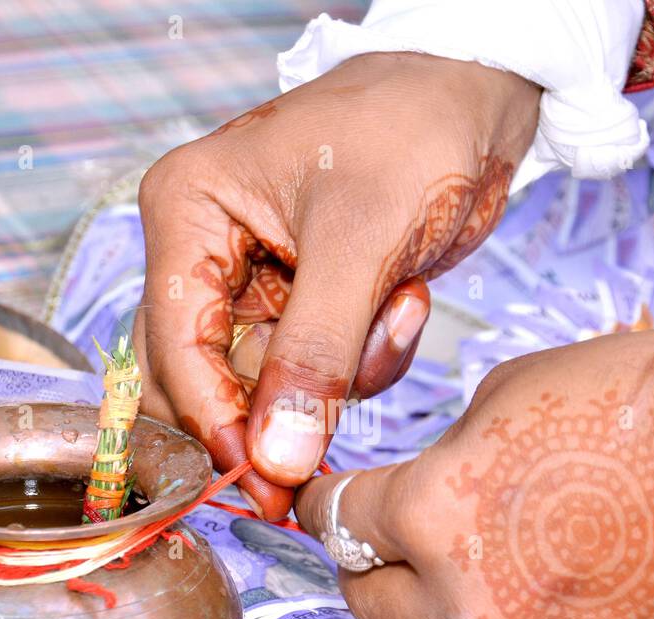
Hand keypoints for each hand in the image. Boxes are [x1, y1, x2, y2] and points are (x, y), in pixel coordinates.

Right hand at [134, 52, 539, 519]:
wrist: (477, 98)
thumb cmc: (410, 129)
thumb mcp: (361, 241)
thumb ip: (317, 353)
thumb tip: (276, 459)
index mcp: (188, 212)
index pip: (176, 344)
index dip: (215, 423)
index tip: (264, 484)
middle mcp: (207, 251)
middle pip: (206, 378)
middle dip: (277, 409)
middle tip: (317, 462)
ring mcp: (257, 283)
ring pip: (271, 386)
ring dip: (342, 373)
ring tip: (396, 307)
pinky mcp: (306, 304)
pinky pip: (319, 373)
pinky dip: (367, 359)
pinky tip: (404, 300)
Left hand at [296, 294, 653, 618]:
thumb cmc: (652, 398)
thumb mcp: (512, 390)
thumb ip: (447, 455)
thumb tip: (427, 482)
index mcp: (432, 511)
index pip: (336, 522)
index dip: (322, 506)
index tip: (324, 503)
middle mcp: (469, 595)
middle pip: (369, 602)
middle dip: (367, 565)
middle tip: (383, 542)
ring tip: (447, 588)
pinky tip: (523, 610)